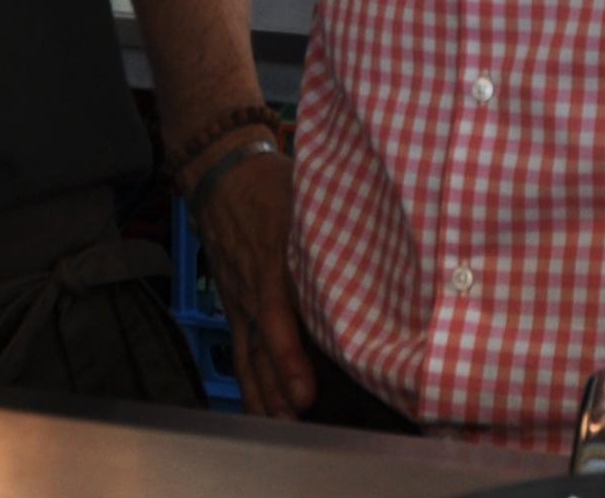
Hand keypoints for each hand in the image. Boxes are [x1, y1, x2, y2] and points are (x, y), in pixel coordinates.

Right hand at [188, 145, 314, 418]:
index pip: (276, 316)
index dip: (289, 357)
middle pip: (261, 349)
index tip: (305, 392)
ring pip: (248, 356)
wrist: (220, 175)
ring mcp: (238, 300)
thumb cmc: (270, 184)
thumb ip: (334, 223)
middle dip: (278, 389)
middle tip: (300, 424)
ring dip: (264, 395)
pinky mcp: (234, 306)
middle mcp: (251, 287)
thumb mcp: (303, 194)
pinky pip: (240, 350)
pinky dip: (249, 383)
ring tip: (284, 429)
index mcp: (270, 259)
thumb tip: (384, 246)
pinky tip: (263, 410)